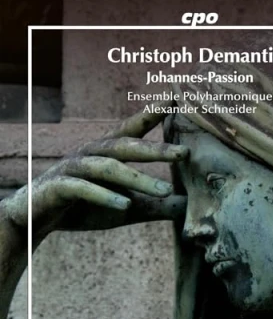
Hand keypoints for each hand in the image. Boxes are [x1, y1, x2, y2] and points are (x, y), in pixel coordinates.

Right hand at [1, 101, 187, 243]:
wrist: (38, 217)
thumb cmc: (86, 205)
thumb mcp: (130, 208)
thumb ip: (157, 205)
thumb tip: (189, 204)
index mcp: (108, 155)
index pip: (133, 131)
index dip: (152, 115)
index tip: (176, 100)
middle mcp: (92, 155)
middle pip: (126, 147)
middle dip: (155, 149)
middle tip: (185, 153)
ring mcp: (73, 169)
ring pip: (108, 168)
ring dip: (137, 179)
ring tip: (163, 190)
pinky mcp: (57, 187)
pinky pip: (82, 188)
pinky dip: (104, 196)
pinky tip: (125, 205)